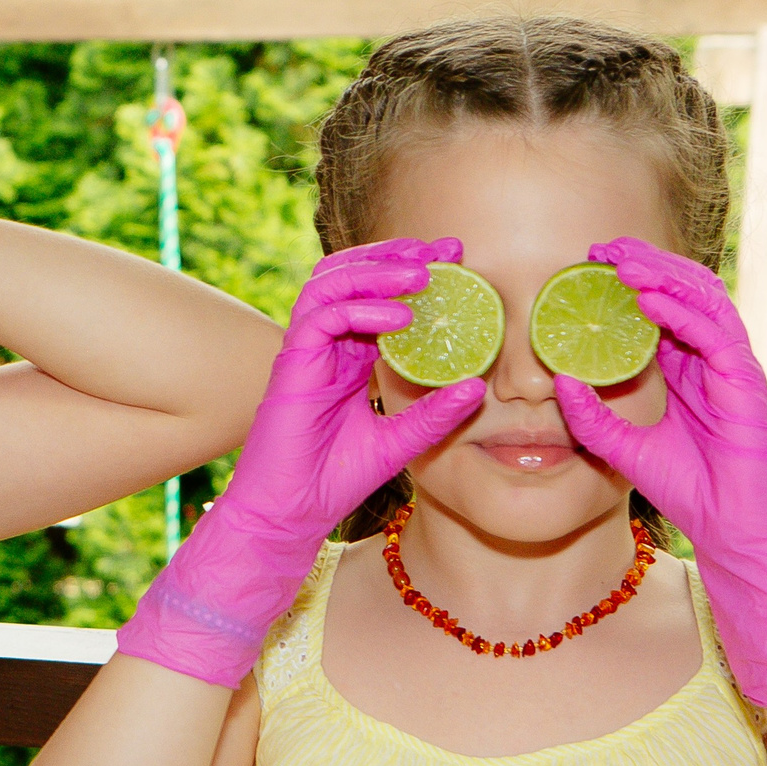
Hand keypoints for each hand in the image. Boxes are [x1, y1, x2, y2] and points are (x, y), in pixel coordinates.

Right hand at [115, 239, 485, 687]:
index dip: (411, 270)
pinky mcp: (291, 366)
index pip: (375, 295)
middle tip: (445, 250)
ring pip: (330, 283)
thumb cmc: (332, 481)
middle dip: (397, 254)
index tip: (456, 259)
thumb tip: (476, 387)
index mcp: (347, 358)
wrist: (290, 514)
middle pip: (350, 274)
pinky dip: (360, 308)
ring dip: (377, 270)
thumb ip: (432, 415)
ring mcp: (305, 353)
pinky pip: (321, 317)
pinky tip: (399, 317)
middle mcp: (324, 347)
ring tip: (423, 272)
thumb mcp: (397, 443)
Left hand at [552, 236, 766, 706]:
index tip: (589, 264)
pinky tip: (648, 299)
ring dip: (663, 275)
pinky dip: (683, 312)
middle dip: (646, 264)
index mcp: (685, 370)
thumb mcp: (622, 448)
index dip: (630, 281)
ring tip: (622, 260)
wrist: (729, 529)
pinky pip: (716, 334)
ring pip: (704, 301)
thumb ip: (592, 416)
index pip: (660, 309)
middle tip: (602, 247)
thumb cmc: (686, 490)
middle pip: (683, 292)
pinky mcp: (747, 382)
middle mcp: (710, 361)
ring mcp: (732, 368)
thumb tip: (557, 381)